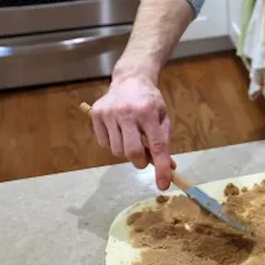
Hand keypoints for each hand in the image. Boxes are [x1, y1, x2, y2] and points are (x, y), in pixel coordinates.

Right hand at [91, 70, 175, 190]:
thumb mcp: (163, 116)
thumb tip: (169, 169)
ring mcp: (109, 113)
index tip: (163, 185)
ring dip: (125, 151)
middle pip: (132, 152)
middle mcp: (127, 112)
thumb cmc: (149, 100)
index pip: (156, 146)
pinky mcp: (96, 114)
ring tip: (130, 136)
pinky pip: (103, 143)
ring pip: (116, 151)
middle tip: (143, 159)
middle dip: (140, 162)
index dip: (161, 168)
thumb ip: (165, 141)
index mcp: (148, 111)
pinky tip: (118, 130)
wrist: (130, 79)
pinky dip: (112, 143)